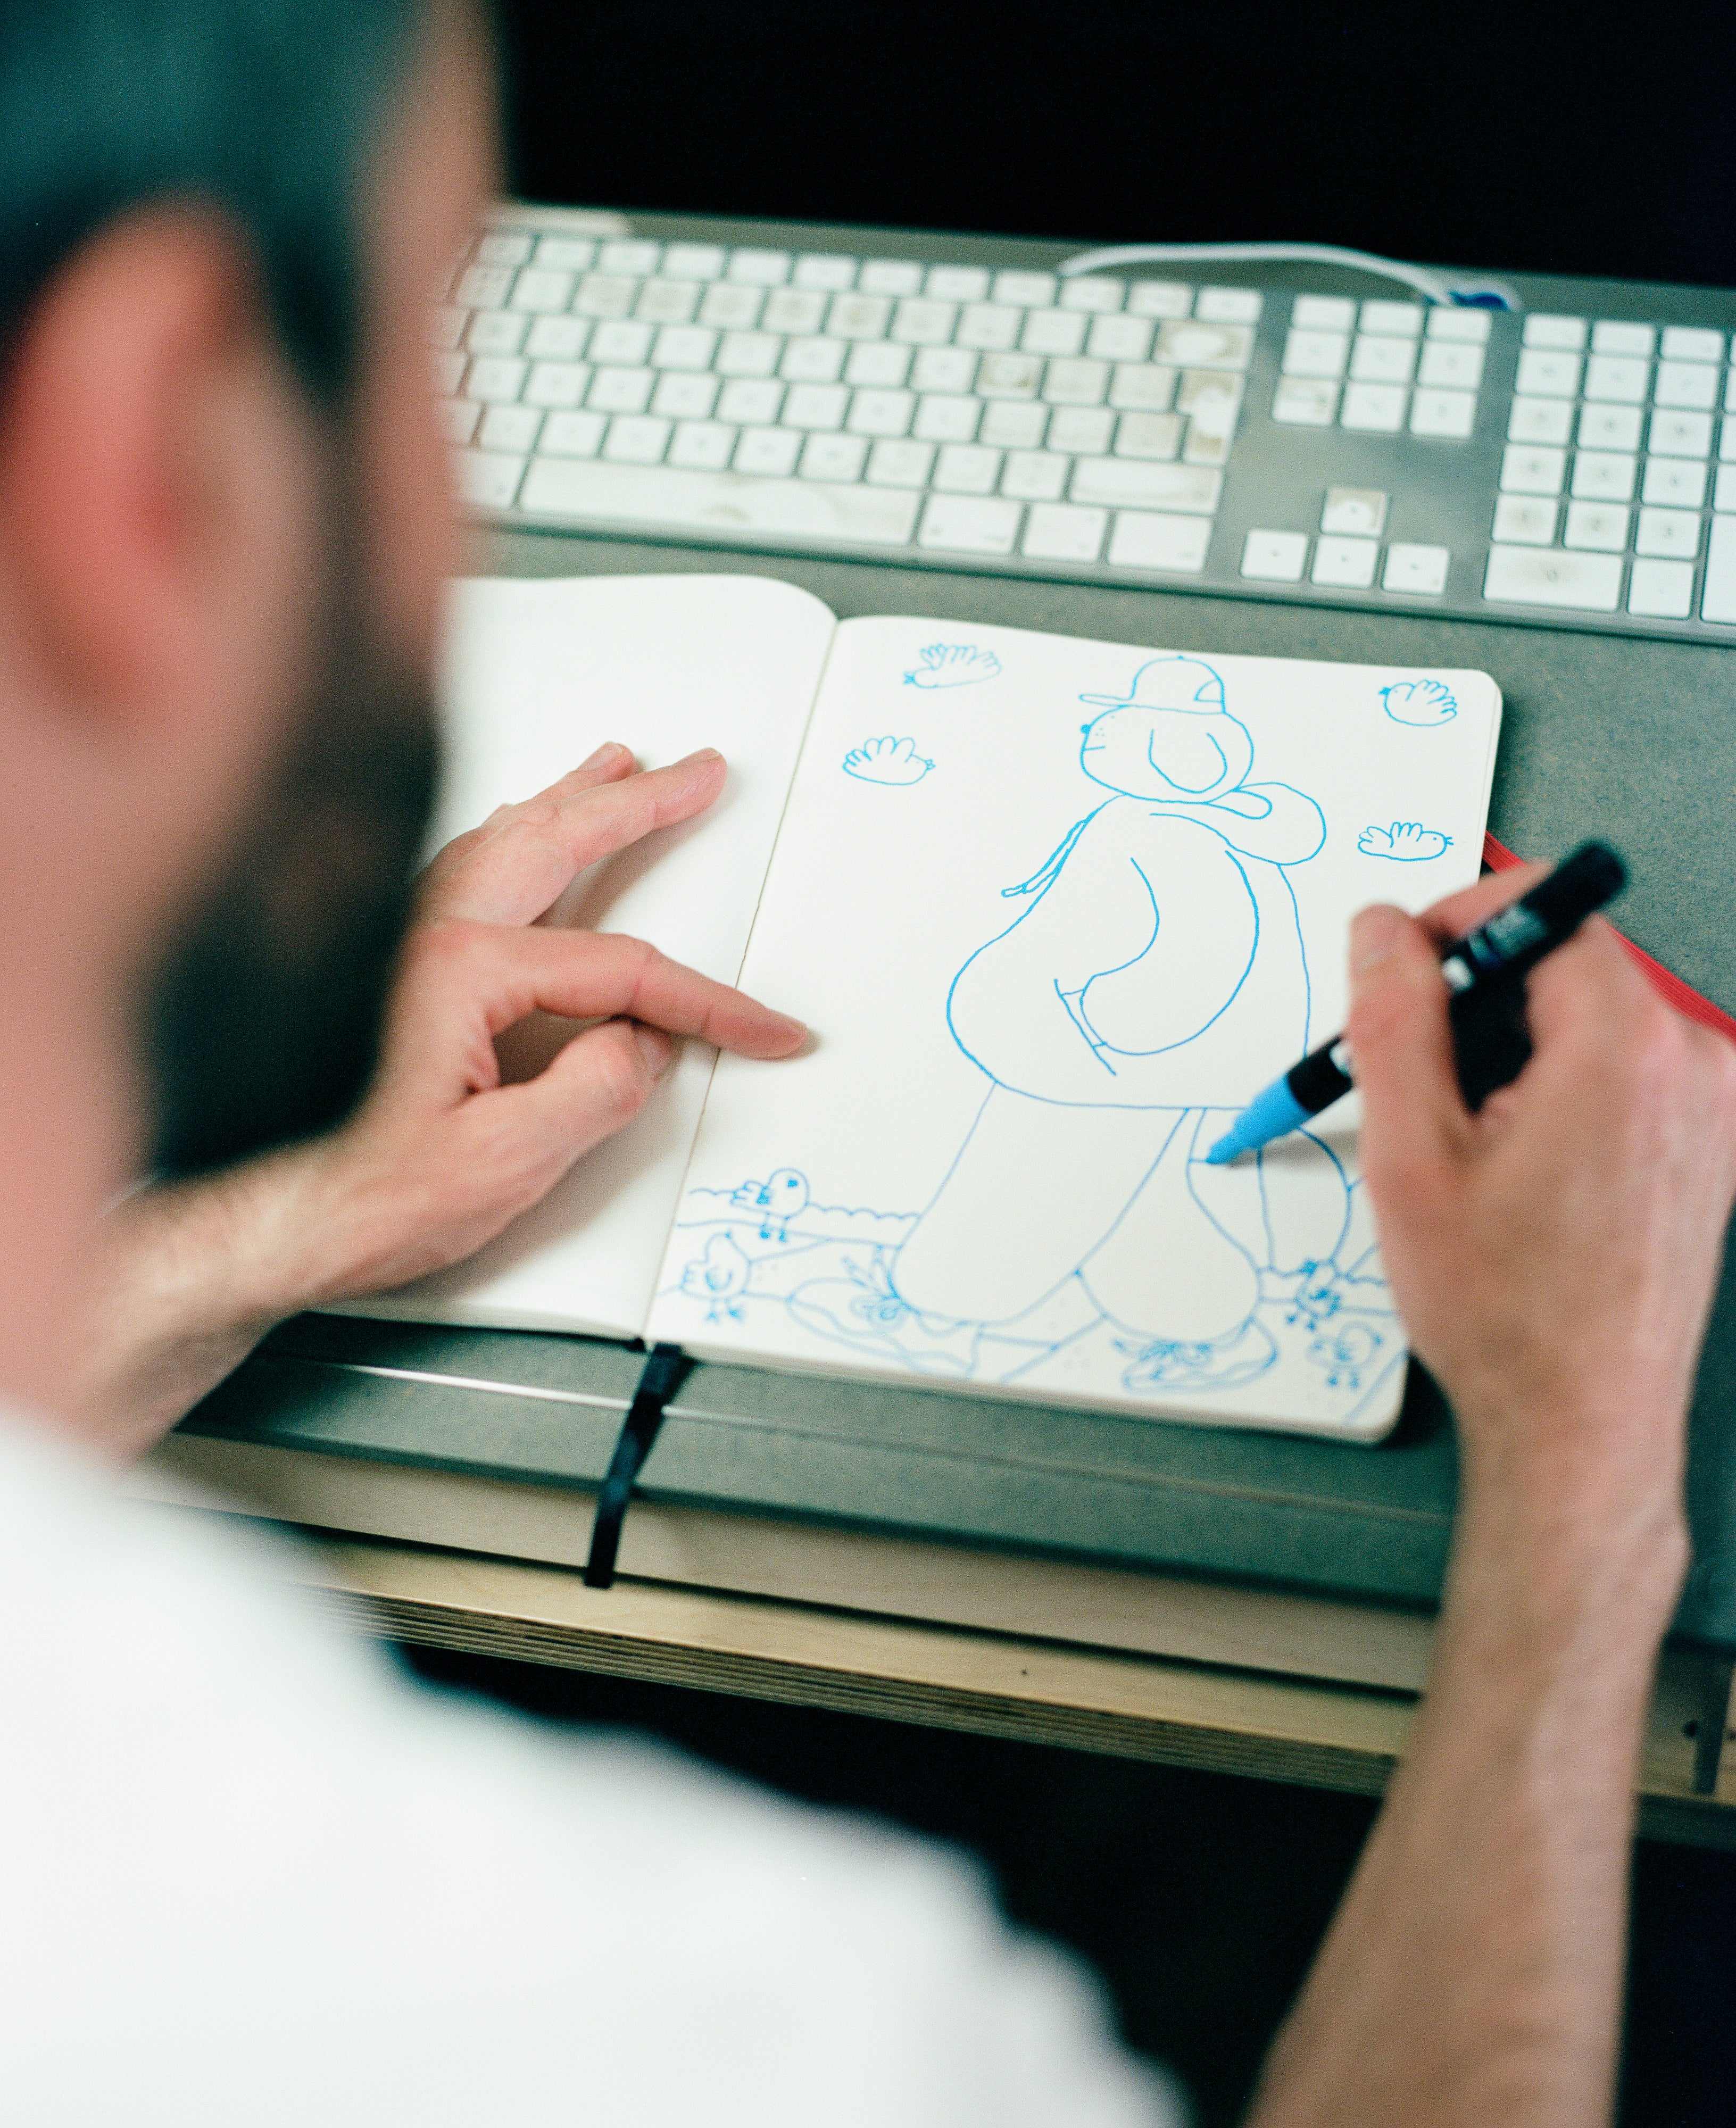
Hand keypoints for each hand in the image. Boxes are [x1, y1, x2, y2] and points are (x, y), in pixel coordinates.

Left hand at [67, 742, 805, 1455]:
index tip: (767, 1030)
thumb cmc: (350, 1196)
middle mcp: (419, 931)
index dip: (709, 1006)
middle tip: (699, 773)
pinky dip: (513, 833)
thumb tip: (642, 1046)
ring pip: (502, 839)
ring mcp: (394, 937)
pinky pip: (465, 865)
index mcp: (457, 968)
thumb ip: (594, 1094)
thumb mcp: (501, 1164)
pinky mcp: (379, 959)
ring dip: (570, 799)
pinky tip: (525, 830)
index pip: (621, 969)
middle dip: (637, 802)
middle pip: (555, 842)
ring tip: (620, 765)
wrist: (251, 1224)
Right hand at [1347, 869, 1735, 1586]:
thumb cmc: (1508, 1312)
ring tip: (1466, 1146)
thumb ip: (1395, 1019)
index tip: (1403, 969)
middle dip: (1476, 1003)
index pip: (1545, 910)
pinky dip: (1554, 1093)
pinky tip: (1512, 1170)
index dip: (1456, 923)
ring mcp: (1709, 1111)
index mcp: (1628, 1049)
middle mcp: (1692, 1066)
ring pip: (1588, 1022)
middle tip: (1418, 1082)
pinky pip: (1620, 1074)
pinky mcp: (1702, 1148)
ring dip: (1511, 1056)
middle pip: (1565, 966)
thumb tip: (1382, 932)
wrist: (1579, 1423)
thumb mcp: (1411, 1153)